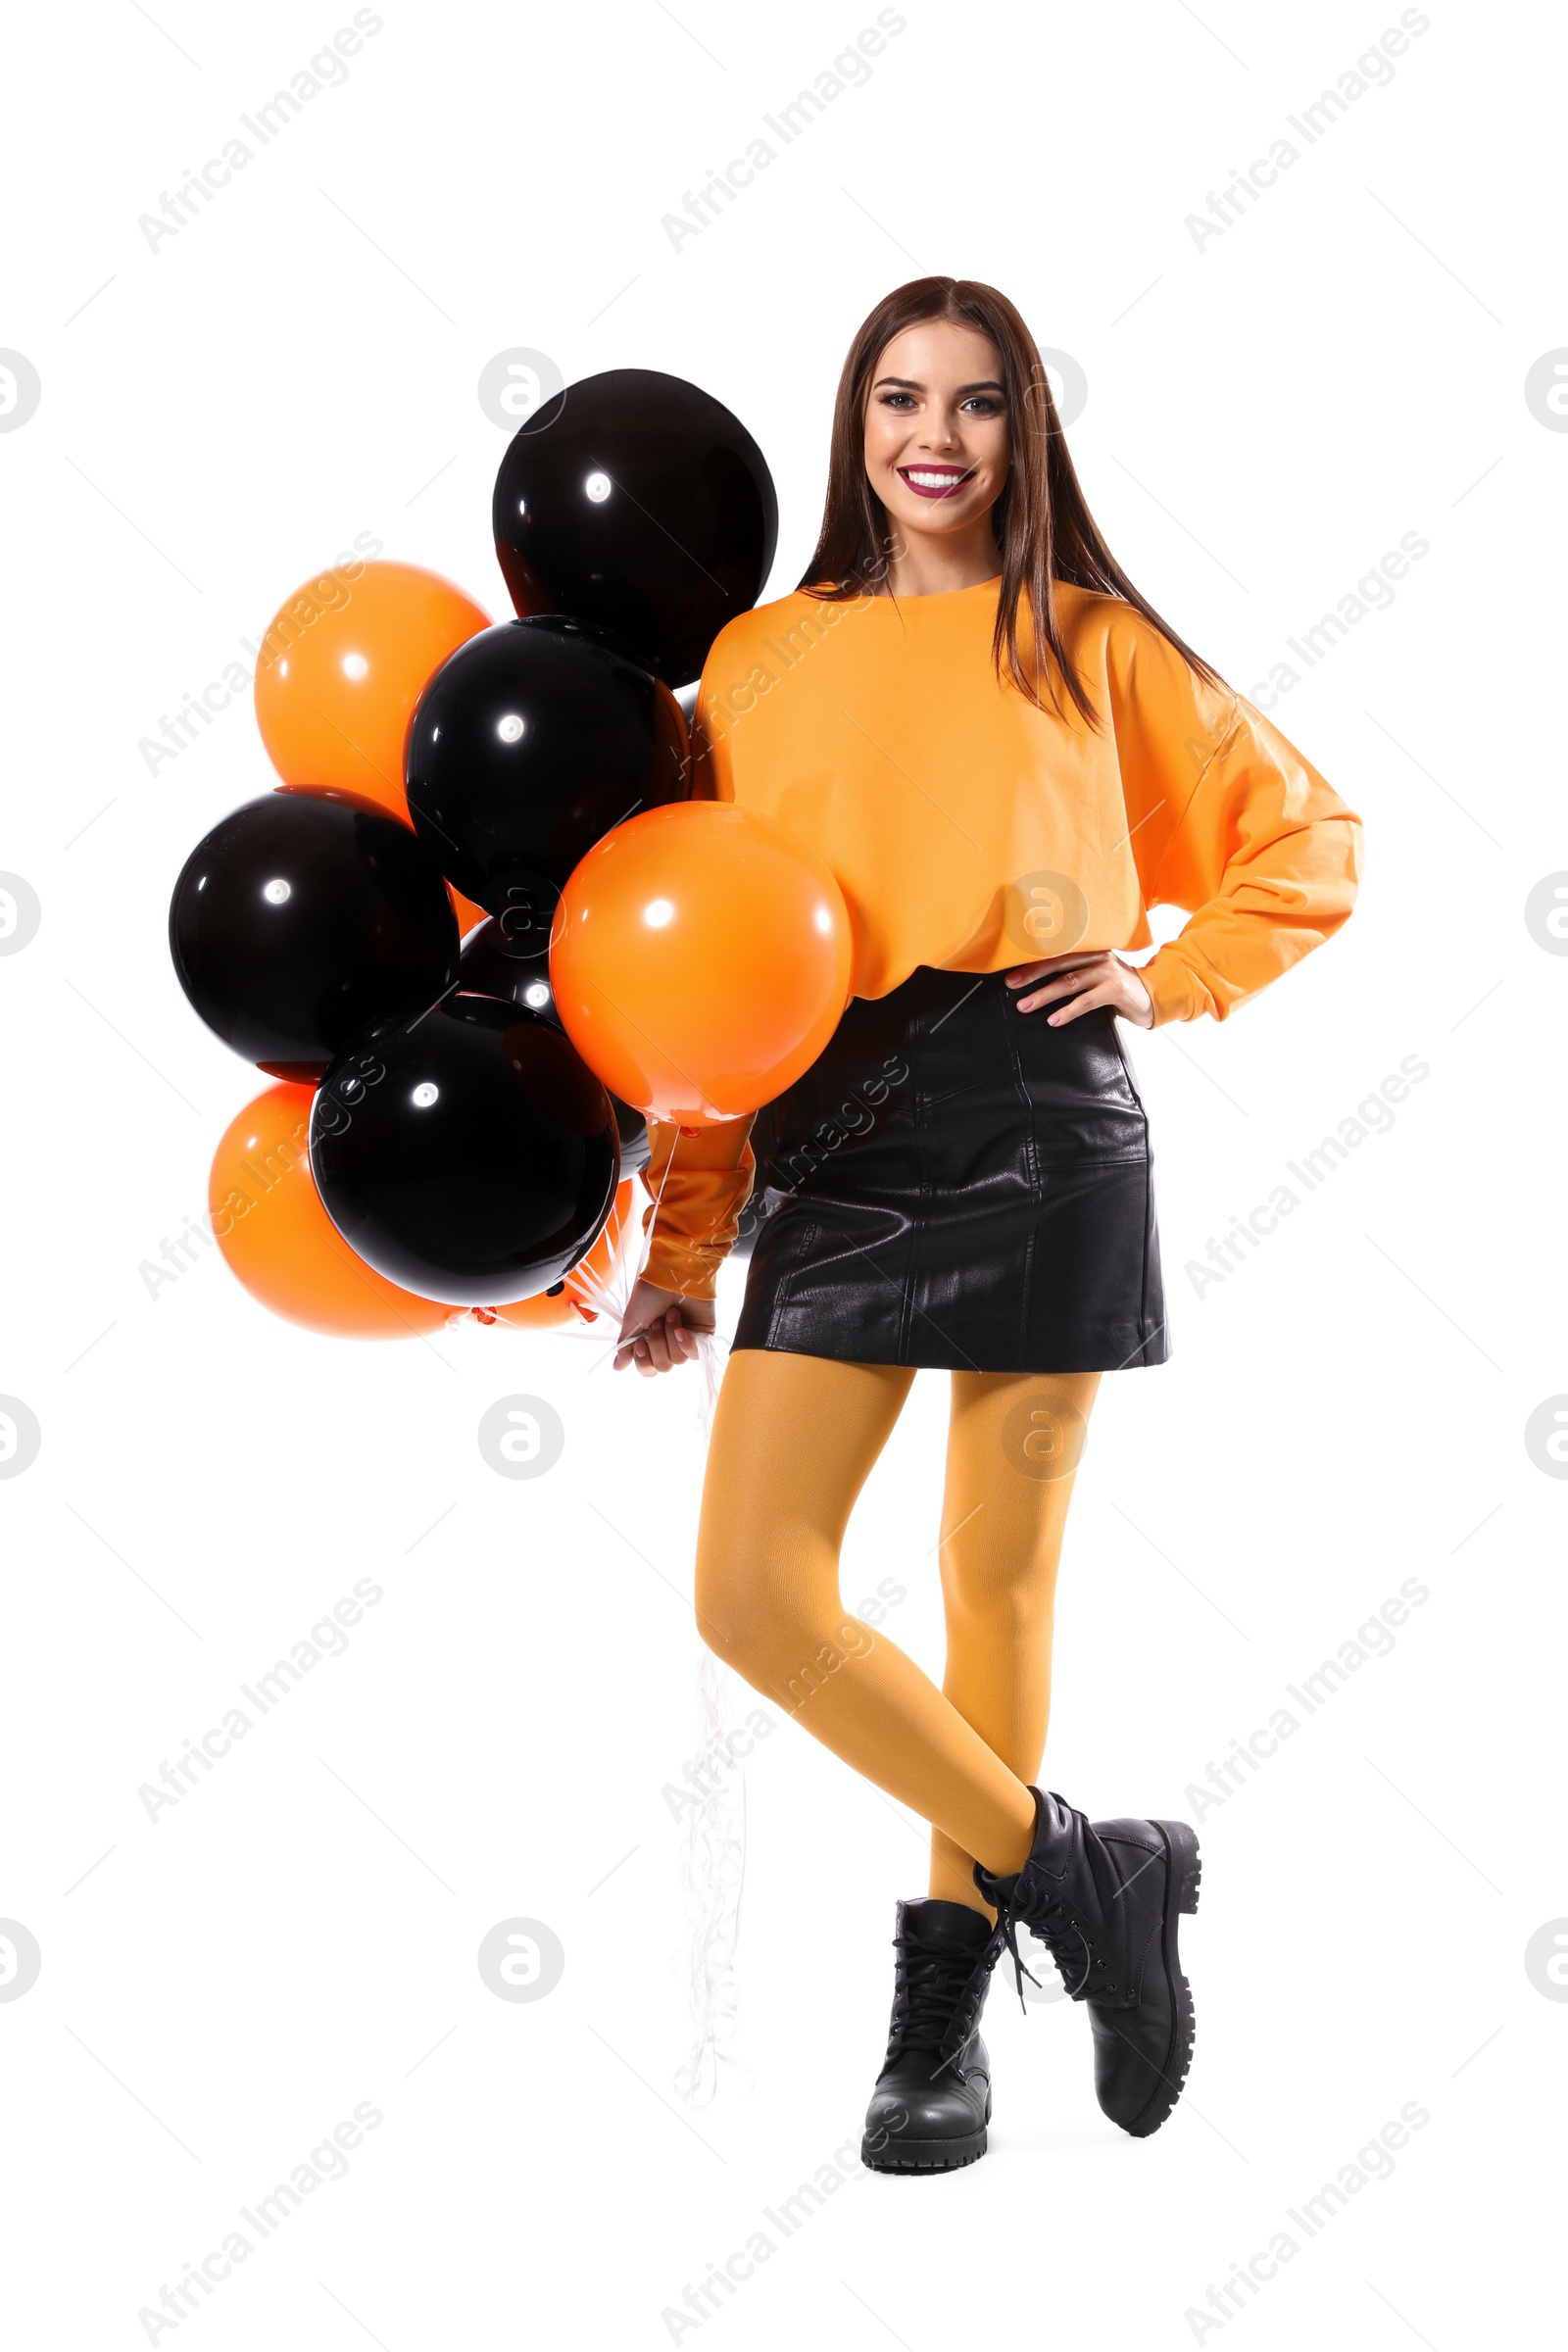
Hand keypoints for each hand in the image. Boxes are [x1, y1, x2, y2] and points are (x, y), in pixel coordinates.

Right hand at [613, 1278, 716, 1373]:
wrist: (672, 1277)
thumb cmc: (651, 1294)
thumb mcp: (632, 1321)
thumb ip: (626, 1346)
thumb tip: (617, 1366)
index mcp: (649, 1341)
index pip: (647, 1369)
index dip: (643, 1362)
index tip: (639, 1344)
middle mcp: (667, 1343)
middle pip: (663, 1367)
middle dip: (657, 1344)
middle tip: (656, 1322)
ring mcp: (685, 1340)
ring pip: (677, 1360)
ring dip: (670, 1336)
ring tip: (671, 1315)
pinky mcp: (702, 1336)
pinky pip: (693, 1354)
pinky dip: (685, 1342)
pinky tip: (682, 1328)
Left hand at [1005, 949, 1153, 1027]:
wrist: (1152, 997)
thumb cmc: (1117, 988)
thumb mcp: (1095, 976)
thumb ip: (1073, 974)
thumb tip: (1037, 985)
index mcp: (1089, 949)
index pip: (1055, 952)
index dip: (1031, 961)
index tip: (1010, 971)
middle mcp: (1097, 955)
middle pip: (1057, 963)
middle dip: (1031, 975)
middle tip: (1011, 985)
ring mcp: (1107, 971)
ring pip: (1068, 982)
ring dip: (1044, 995)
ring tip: (1025, 1005)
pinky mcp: (1115, 990)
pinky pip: (1086, 1001)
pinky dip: (1068, 1011)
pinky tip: (1054, 1020)